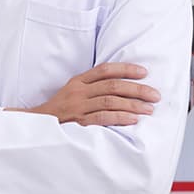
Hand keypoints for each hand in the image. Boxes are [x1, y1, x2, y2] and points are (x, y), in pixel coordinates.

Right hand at [25, 62, 159, 125]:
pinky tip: (133, 119)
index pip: (105, 70)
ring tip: (149, 109)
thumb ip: (92, 87)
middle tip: (155, 95)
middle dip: (137, 89)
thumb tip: (121, 86)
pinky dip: (120, 118)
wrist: (38, 124)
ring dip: (133, 105)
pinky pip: (102, 118)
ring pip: (110, 101)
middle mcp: (78, 91)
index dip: (126, 69)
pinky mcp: (78, 123)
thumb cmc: (60, 109)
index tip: (144, 72)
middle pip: (112, 86)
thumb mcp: (72, 91)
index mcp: (78, 81)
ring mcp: (78, 107)